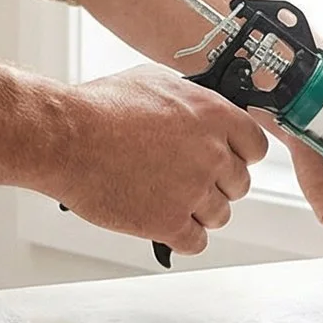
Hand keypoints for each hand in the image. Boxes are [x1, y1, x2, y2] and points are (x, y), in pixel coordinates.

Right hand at [48, 66, 269, 255]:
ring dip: (199, 211)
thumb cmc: (100, 107)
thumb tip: (202, 108)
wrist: (66, 139)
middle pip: (239, 184)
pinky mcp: (169, 223)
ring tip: (170, 200)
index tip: (227, 159)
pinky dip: (182, 236)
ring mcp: (193, 191)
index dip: (240, 155)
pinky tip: (164, 223)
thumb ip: (191, 98)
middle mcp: (211, 154)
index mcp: (214, 116)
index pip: (256, 146)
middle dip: (217, 184)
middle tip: (190, 180)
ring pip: (219, 215)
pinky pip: (195, 241)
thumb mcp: (155, 81)